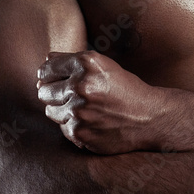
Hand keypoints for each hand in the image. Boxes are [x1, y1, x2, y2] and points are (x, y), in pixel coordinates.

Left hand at [36, 50, 162, 152]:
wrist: (150, 118)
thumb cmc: (126, 89)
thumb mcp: (104, 66)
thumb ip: (72, 61)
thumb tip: (45, 61)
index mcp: (86, 64)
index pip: (46, 69)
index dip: (50, 75)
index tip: (58, 81)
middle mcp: (81, 85)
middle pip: (43, 90)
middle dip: (54, 93)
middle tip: (74, 96)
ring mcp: (79, 111)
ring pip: (50, 110)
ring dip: (63, 110)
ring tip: (85, 109)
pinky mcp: (79, 133)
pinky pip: (62, 128)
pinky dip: (74, 126)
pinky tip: (92, 122)